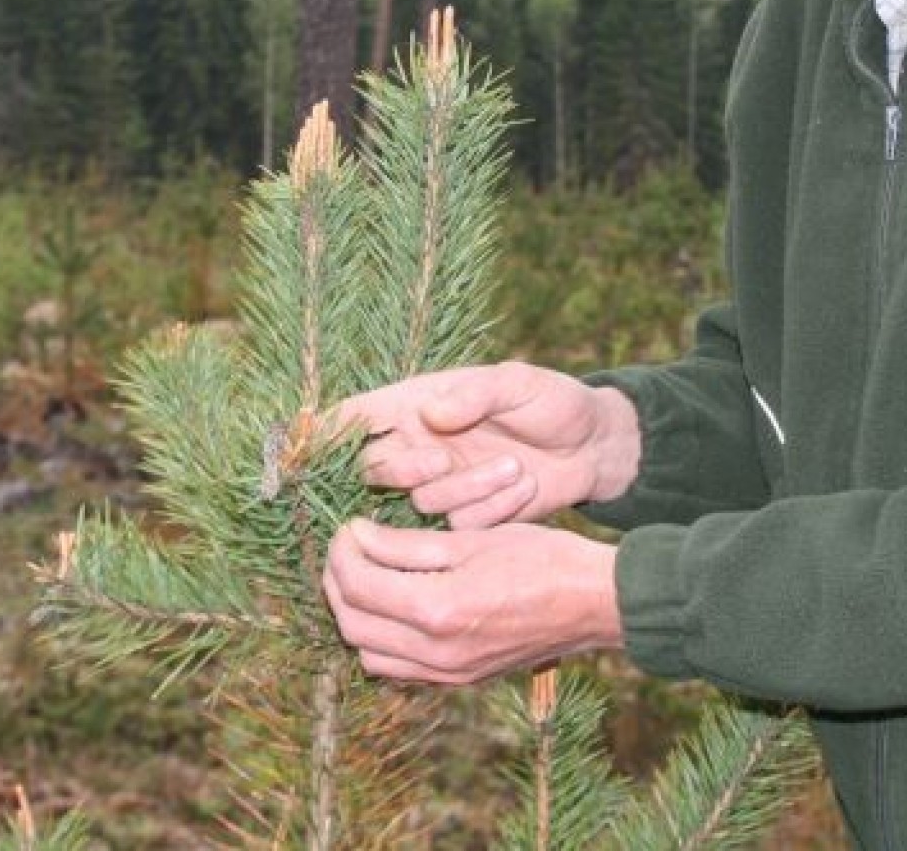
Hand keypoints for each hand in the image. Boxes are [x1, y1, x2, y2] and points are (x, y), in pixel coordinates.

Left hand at [323, 518, 621, 683]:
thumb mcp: (472, 539)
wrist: (595, 603)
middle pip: (352, 625)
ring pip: (369, 655)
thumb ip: (407, 543)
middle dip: (338, 583)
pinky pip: (399, 669)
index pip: (358, 585)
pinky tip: (395, 606)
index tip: (348, 526)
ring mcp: (448, 674)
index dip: (341, 551)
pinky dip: (382, 640)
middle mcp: (436, 653)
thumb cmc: (543, 559)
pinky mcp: (460, 681)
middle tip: (347, 549)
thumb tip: (358, 536)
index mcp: (438, 609)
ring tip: (366, 576)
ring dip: (355, 615)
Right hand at [335, 362, 640, 528]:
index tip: (313, 443)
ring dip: (467, 487)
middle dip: (402, 469)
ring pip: (422, 501)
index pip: (357, 416)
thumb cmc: (552, 402)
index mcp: (419, 404)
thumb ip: (475, 394)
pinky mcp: (468, 518)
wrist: (593, 447)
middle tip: (443, 458)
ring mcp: (442, 485)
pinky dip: (492, 508)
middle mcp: (421, 446)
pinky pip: (460, 524)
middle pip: (373, 470)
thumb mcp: (518, 382)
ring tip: (515, 466)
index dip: (327, 430)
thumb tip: (431, 413)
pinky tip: (524, 485)